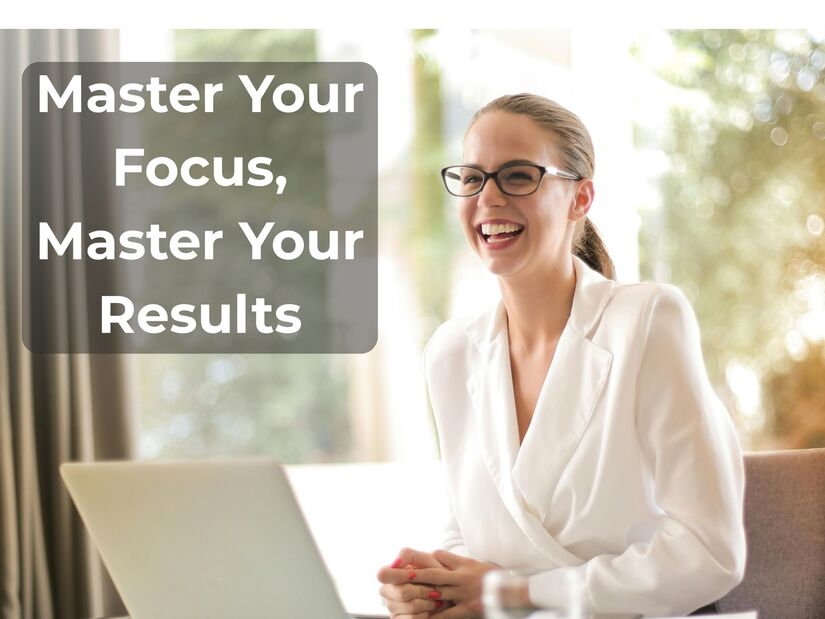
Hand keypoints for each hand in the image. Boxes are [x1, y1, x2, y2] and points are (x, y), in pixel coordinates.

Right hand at [377, 548, 446, 618]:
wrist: (447, 594)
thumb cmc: (436, 574)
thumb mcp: (426, 560)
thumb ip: (408, 555)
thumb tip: (395, 563)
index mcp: (390, 573)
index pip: (382, 574)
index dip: (399, 575)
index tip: (414, 574)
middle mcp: (387, 590)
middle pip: (401, 592)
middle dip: (423, 591)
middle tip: (435, 590)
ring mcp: (391, 607)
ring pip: (410, 607)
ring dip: (428, 603)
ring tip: (434, 599)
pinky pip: (413, 618)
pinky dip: (426, 613)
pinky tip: (429, 609)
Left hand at [381, 549, 499, 618]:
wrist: (515, 592)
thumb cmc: (493, 579)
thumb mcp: (475, 564)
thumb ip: (455, 561)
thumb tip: (436, 554)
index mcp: (463, 564)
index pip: (438, 557)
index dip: (421, 559)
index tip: (402, 562)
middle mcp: (461, 577)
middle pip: (431, 574)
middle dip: (410, 574)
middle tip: (390, 573)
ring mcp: (464, 593)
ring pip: (436, 593)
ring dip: (417, 595)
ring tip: (399, 596)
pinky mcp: (468, 609)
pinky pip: (447, 614)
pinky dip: (434, 617)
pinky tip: (421, 618)